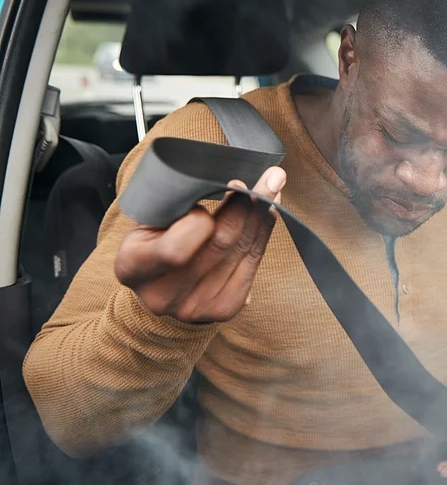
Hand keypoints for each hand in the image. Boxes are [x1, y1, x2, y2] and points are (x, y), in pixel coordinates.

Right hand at [114, 166, 285, 322]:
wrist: (157, 286)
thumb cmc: (152, 240)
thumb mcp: (148, 220)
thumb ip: (177, 204)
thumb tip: (229, 178)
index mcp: (133, 267)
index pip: (176, 249)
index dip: (200, 221)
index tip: (215, 194)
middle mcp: (163, 295)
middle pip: (220, 244)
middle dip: (248, 206)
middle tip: (269, 177)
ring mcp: (196, 307)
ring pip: (243, 251)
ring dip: (263, 216)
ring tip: (274, 189)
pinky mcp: (225, 308)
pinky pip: (253, 264)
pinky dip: (264, 234)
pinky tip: (269, 213)